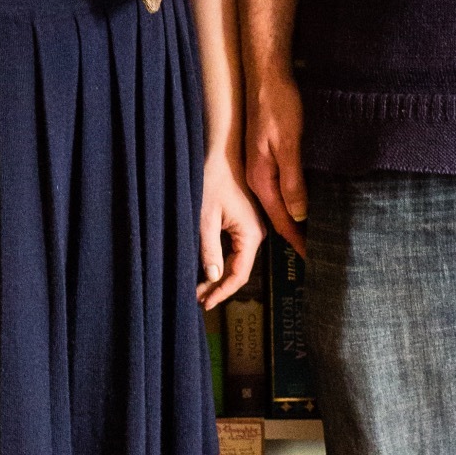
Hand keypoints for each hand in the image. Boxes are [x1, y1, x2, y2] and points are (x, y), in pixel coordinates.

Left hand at [197, 153, 262, 308]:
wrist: (220, 151)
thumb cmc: (212, 179)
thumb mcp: (205, 218)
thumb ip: (209, 251)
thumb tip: (213, 280)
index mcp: (252, 234)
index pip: (239, 275)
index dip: (222, 292)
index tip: (204, 303)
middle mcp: (258, 233)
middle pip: (240, 270)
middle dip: (219, 287)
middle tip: (198, 299)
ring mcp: (254, 227)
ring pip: (238, 260)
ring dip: (219, 275)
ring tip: (200, 288)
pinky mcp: (246, 221)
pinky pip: (236, 247)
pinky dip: (222, 260)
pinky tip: (208, 267)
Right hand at [244, 65, 307, 257]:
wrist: (266, 77)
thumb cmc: (279, 106)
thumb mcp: (289, 144)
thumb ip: (292, 180)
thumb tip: (299, 214)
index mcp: (260, 178)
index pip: (281, 219)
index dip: (297, 239)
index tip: (313, 258)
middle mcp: (257, 177)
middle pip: (278, 215)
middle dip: (296, 234)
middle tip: (318, 251)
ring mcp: (260, 167)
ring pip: (278, 202)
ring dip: (295, 219)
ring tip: (314, 233)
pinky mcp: (266, 157)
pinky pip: (279, 187)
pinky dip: (292, 200)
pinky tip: (305, 202)